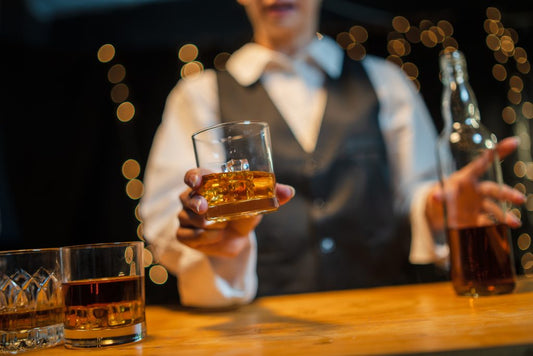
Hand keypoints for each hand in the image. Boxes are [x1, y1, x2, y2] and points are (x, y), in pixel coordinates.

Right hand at [177, 168, 294, 257]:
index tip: (195, 181)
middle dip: (197, 204)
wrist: (237, 237)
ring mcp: (186, 215)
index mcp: (208, 183)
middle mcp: (193, 197)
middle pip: (188, 198)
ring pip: (191, 219)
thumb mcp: (257, 202)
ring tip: (224, 226)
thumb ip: (272, 194)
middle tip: (207, 209)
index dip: (192, 177)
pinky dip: (204, 238)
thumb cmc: (244, 212)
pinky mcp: (184, 234)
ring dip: (211, 226)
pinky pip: (188, 236)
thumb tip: (289, 191)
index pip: (194, 175)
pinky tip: (215, 236)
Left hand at [426, 136, 525, 230]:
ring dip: (504, 216)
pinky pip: (487, 222)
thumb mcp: (437, 194)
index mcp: (467, 178)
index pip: (483, 163)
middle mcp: (476, 190)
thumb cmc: (438, 196)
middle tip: (520, 199)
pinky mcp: (476, 218)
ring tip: (514, 223)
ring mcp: (478, 205)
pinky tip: (501, 233)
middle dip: (507, 194)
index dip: (498, 152)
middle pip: (494, 189)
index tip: (513, 142)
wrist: (435, 213)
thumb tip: (435, 197)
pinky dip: (494, 228)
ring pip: (494, 208)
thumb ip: (439, 194)